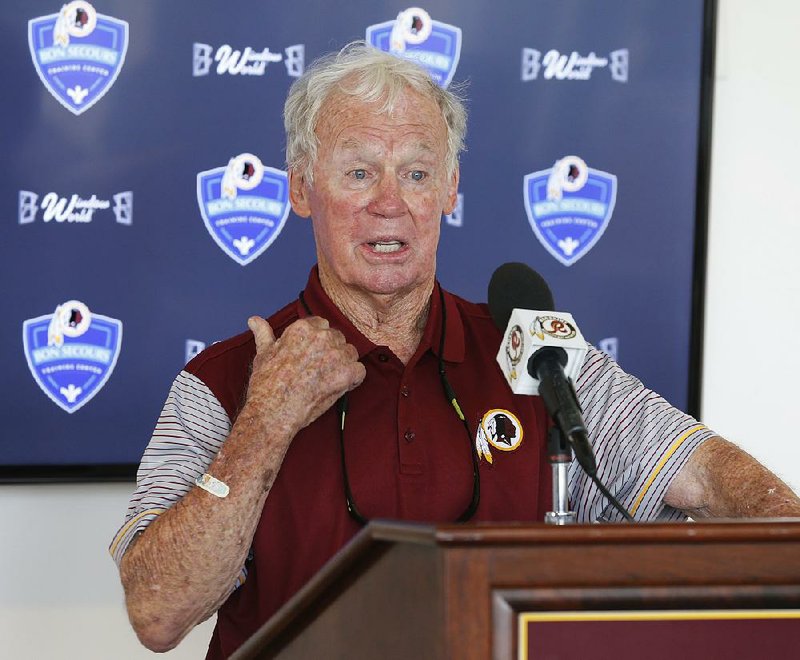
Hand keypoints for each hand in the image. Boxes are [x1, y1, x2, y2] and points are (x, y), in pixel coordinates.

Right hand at [245, 316, 365, 438]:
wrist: (273, 411)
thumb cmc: (266, 384)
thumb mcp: (262, 353)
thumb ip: (264, 333)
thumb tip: (254, 319)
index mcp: (302, 328)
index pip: (321, 325)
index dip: (317, 342)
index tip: (310, 355)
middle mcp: (322, 337)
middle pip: (337, 338)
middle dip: (330, 352)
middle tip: (316, 371)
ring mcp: (336, 355)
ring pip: (350, 353)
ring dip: (343, 365)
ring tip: (326, 380)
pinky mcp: (346, 374)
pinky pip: (359, 371)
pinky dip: (352, 380)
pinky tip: (337, 388)